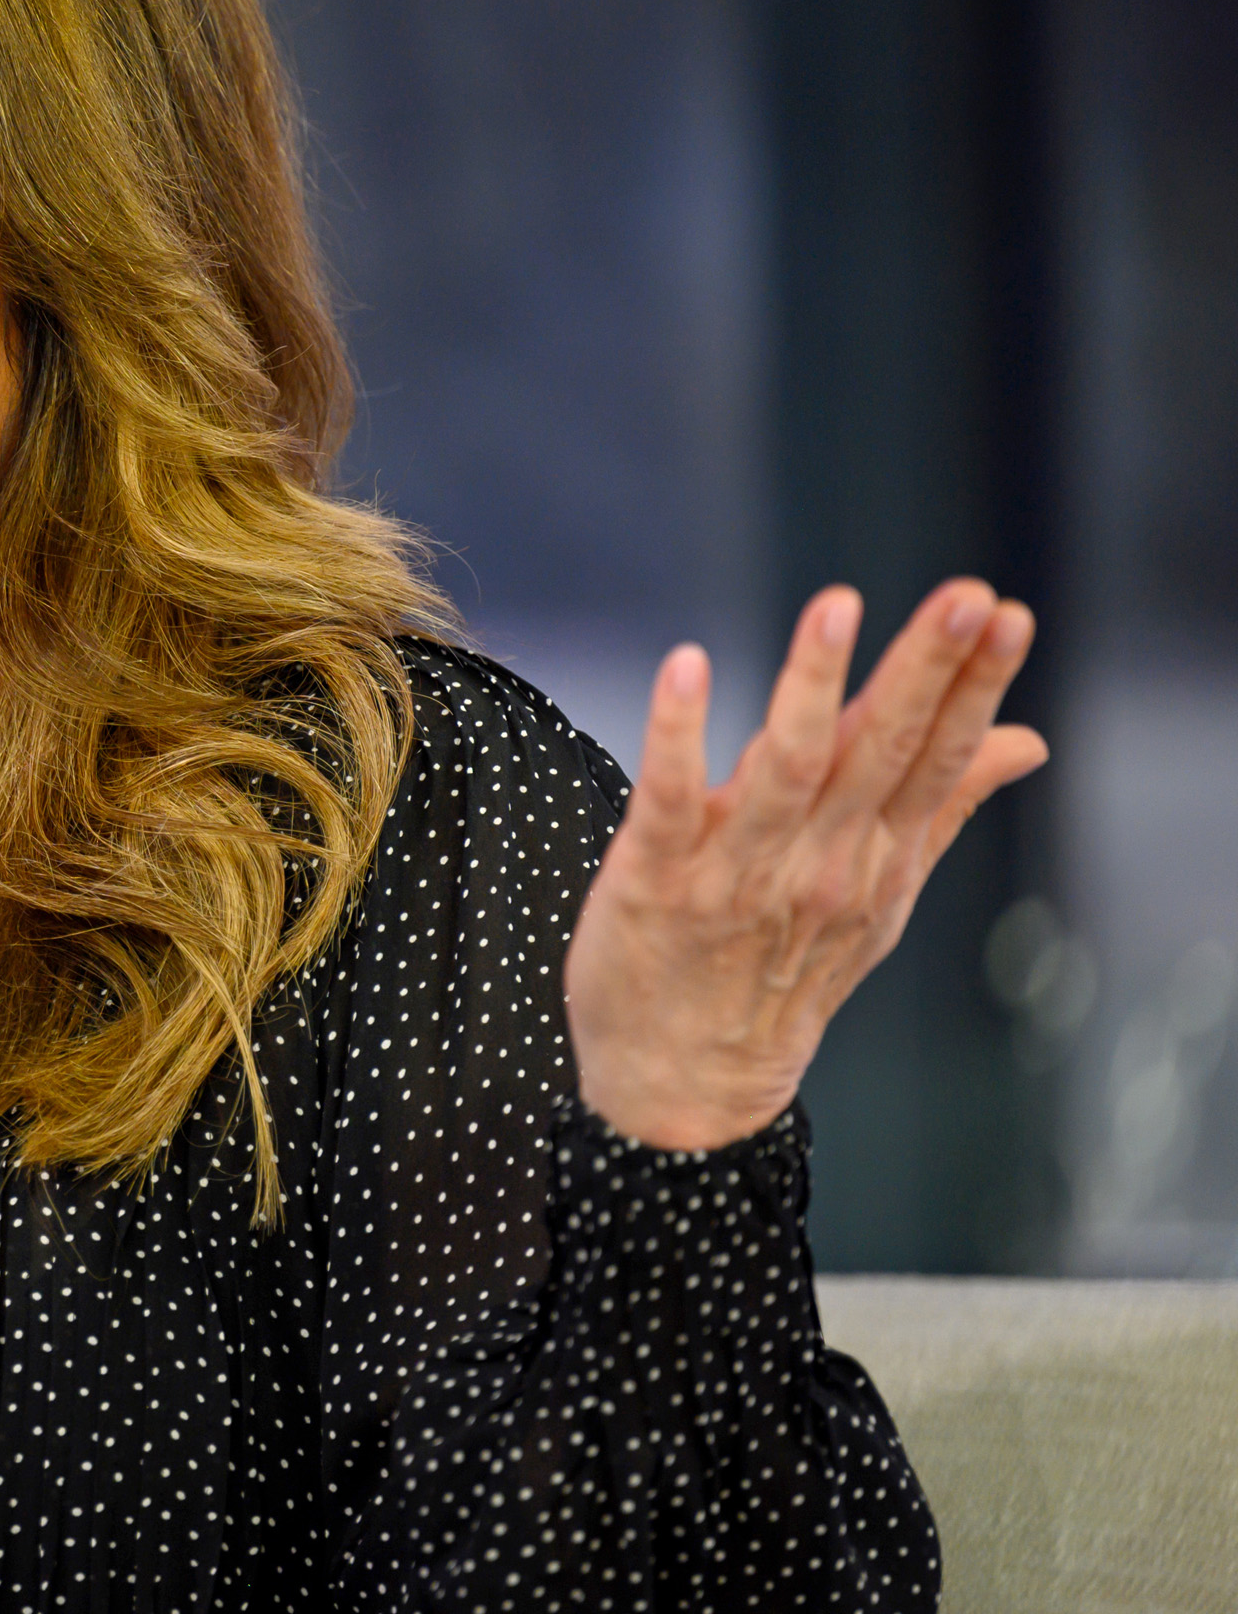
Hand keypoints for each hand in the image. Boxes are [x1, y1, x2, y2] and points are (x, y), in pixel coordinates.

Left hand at [564, 579, 1046, 1150]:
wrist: (685, 1084)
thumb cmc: (778, 971)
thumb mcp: (877, 897)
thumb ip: (940, 808)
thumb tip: (1024, 740)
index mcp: (874, 858)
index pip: (935, 758)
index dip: (972, 686)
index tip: (1005, 612)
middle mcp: (820, 863)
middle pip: (880, 752)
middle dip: (925, 671)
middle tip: (968, 596)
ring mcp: (738, 873)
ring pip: (786, 768)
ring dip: (812, 687)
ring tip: (836, 607)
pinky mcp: (656, 878)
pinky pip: (669, 798)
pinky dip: (678, 734)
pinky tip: (687, 666)